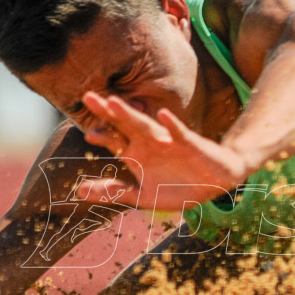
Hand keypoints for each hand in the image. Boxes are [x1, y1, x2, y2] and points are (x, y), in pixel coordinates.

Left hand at [79, 92, 249, 210]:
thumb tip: (78, 190)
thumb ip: (113, 192)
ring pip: (146, 125)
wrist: (216, 184)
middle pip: (124, 125)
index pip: (114, 140)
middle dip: (107, 113)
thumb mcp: (143, 196)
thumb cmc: (179, 188)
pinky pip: (179, 132)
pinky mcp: (190, 144)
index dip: (102, 135)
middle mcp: (149, 144)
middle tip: (88, 97)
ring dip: (131, 114)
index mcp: (137, 154)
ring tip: (115, 102)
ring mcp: (168, 142)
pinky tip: (164, 114)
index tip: (89, 134)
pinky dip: (172, 125)